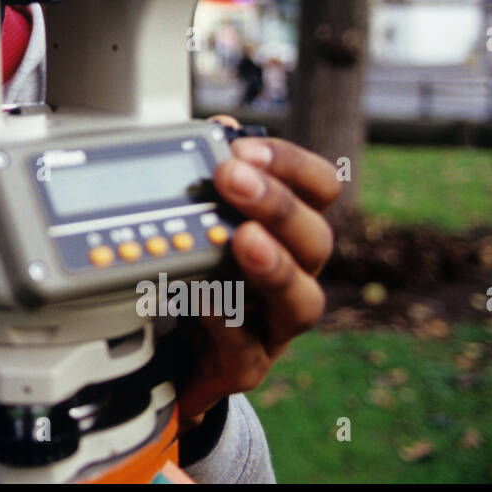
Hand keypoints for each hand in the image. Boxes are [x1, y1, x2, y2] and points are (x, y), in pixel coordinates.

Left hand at [175, 127, 341, 427]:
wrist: (171, 352)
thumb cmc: (198, 274)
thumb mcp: (199, 218)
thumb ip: (210, 173)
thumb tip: (220, 125)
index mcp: (288, 231)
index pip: (320, 189)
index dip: (290, 164)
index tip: (243, 148)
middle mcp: (296, 275)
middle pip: (316, 240)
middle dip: (277, 204)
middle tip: (232, 177)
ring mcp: (275, 326)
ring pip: (302, 301)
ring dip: (275, 266)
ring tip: (241, 238)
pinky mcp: (247, 366)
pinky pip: (246, 347)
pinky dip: (223, 318)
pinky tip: (199, 293)